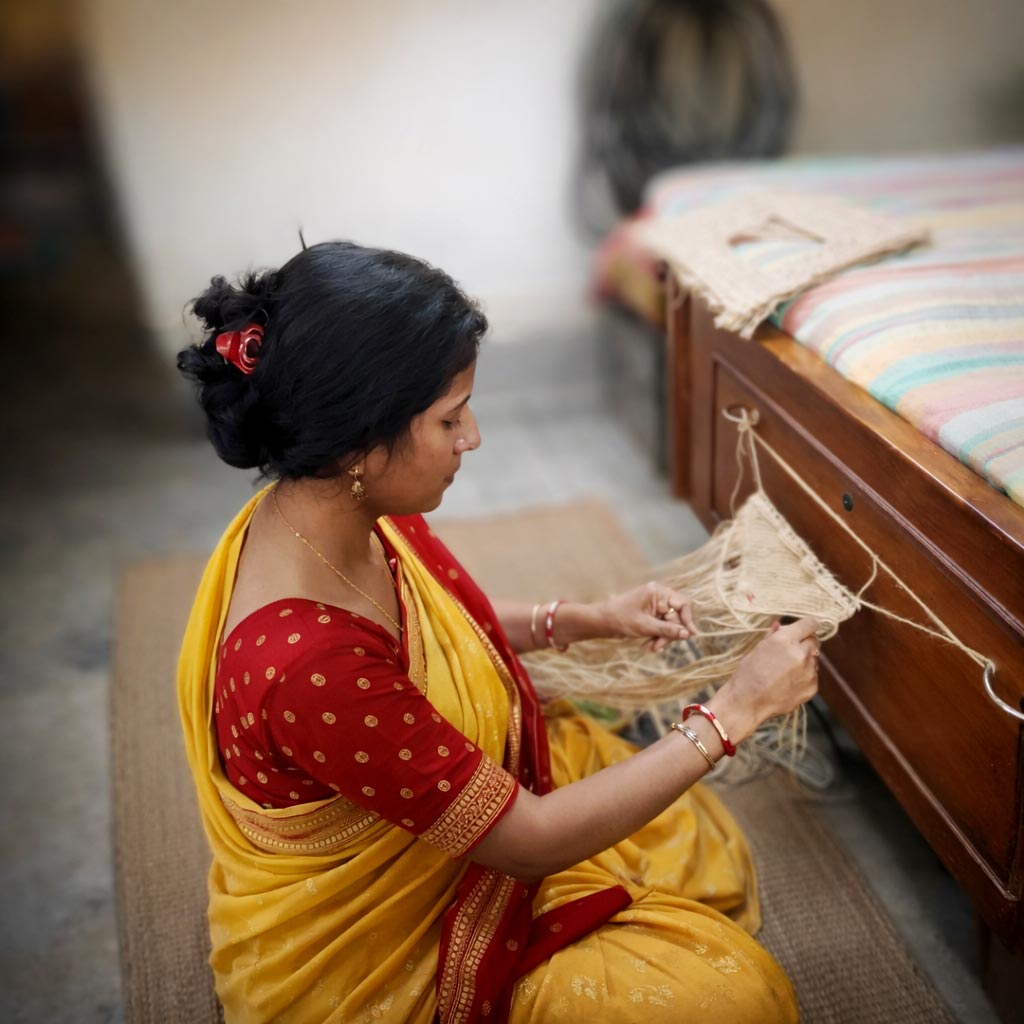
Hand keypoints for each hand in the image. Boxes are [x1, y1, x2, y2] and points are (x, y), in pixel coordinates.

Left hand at [598, 581, 697, 651]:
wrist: (601, 622)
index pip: (682, 604)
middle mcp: (658, 597)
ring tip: (651, 648)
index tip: (690, 635)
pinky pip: (662, 627)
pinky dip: (657, 637)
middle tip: (658, 647)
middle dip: (669, 633)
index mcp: (657, 592)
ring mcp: (654, 606)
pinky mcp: (651, 615)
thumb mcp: (645, 626)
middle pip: (676, 617)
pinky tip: (648, 645)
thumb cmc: (620, 619)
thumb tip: (687, 634)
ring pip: (670, 624)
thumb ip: (667, 629)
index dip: (688, 619)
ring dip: (662, 638)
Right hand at [716, 617, 821, 739]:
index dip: (807, 625)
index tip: (805, 628)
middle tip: (791, 651)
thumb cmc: (748, 674)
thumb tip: (780, 625)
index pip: (810, 624)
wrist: (747, 702)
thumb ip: (774, 635)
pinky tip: (788, 682)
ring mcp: (808, 672)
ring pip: (814, 659)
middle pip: (814, 641)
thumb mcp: (758, 648)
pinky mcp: (812, 687)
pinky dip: (804, 676)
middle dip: (805, 643)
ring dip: (805, 660)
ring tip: (786, 670)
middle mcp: (800, 654)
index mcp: (785, 640)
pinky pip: (813, 676)